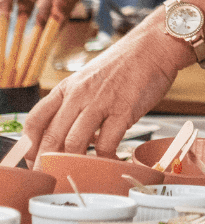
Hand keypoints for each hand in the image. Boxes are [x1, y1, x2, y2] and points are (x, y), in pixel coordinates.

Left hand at [23, 21, 184, 161]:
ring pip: (74, 143)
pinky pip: (106, 144)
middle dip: (48, 162)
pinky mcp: (123, 111)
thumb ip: (79, 102)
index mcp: (67, 88)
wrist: (154, 47)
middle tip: (53, 176)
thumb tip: (73, 130)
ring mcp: (100, 102)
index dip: (30, 145)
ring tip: (81, 173)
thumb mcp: (91, 79)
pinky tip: (111, 162)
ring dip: (76, 163)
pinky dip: (106, 159)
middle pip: (51, 137)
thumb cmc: (127, 64)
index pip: (36, 120)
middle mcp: (78, 95)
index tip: (36, 159)